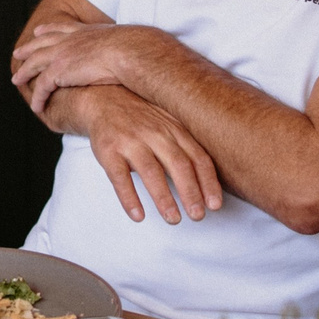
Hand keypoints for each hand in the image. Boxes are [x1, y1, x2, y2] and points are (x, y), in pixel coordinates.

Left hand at [9, 18, 166, 115]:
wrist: (130, 52)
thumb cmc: (136, 50)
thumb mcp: (126, 43)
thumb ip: (122, 47)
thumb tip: (135, 52)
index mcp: (85, 31)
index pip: (61, 28)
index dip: (48, 30)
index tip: (38, 32)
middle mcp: (70, 40)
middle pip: (42, 43)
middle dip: (29, 48)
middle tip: (17, 52)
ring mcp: (62, 54)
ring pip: (35, 64)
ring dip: (24, 72)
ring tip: (16, 80)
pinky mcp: (59, 72)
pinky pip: (42, 87)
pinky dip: (37, 97)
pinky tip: (35, 106)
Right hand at [67, 86, 222, 224]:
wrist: (103, 99)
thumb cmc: (142, 117)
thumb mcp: (168, 124)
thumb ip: (187, 146)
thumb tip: (209, 183)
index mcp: (174, 129)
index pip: (198, 157)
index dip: (208, 182)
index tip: (215, 205)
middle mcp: (155, 133)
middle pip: (178, 164)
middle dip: (190, 193)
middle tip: (198, 216)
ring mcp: (131, 141)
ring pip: (151, 171)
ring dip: (164, 198)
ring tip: (173, 219)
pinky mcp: (109, 151)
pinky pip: (119, 177)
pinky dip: (129, 198)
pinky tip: (138, 215)